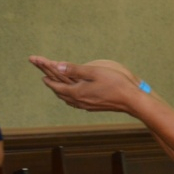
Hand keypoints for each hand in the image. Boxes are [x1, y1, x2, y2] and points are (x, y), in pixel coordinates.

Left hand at [28, 56, 142, 113]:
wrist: (131, 101)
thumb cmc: (115, 84)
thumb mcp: (94, 72)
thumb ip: (75, 69)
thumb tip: (57, 66)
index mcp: (77, 92)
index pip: (57, 87)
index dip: (49, 81)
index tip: (43, 76)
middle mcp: (80, 101)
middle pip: (61, 95)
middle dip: (53, 87)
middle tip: (48, 80)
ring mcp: (88, 105)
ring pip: (69, 100)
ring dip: (62, 93)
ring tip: (59, 88)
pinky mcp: (95, 107)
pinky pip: (77, 103)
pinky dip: (71, 98)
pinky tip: (76, 97)